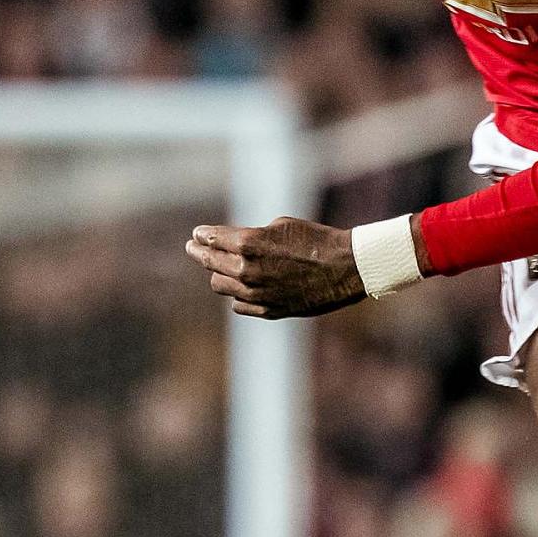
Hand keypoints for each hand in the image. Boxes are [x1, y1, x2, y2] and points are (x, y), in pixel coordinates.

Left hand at [185, 217, 365, 318]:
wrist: (344, 268)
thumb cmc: (315, 239)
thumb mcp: (280, 225)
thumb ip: (251, 235)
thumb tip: (234, 242)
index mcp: (248, 244)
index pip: (211, 239)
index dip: (201, 236)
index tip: (197, 234)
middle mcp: (247, 271)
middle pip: (209, 263)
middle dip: (199, 252)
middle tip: (193, 248)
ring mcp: (256, 294)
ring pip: (220, 285)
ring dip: (218, 274)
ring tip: (219, 267)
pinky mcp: (268, 310)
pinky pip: (239, 304)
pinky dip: (238, 294)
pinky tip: (242, 286)